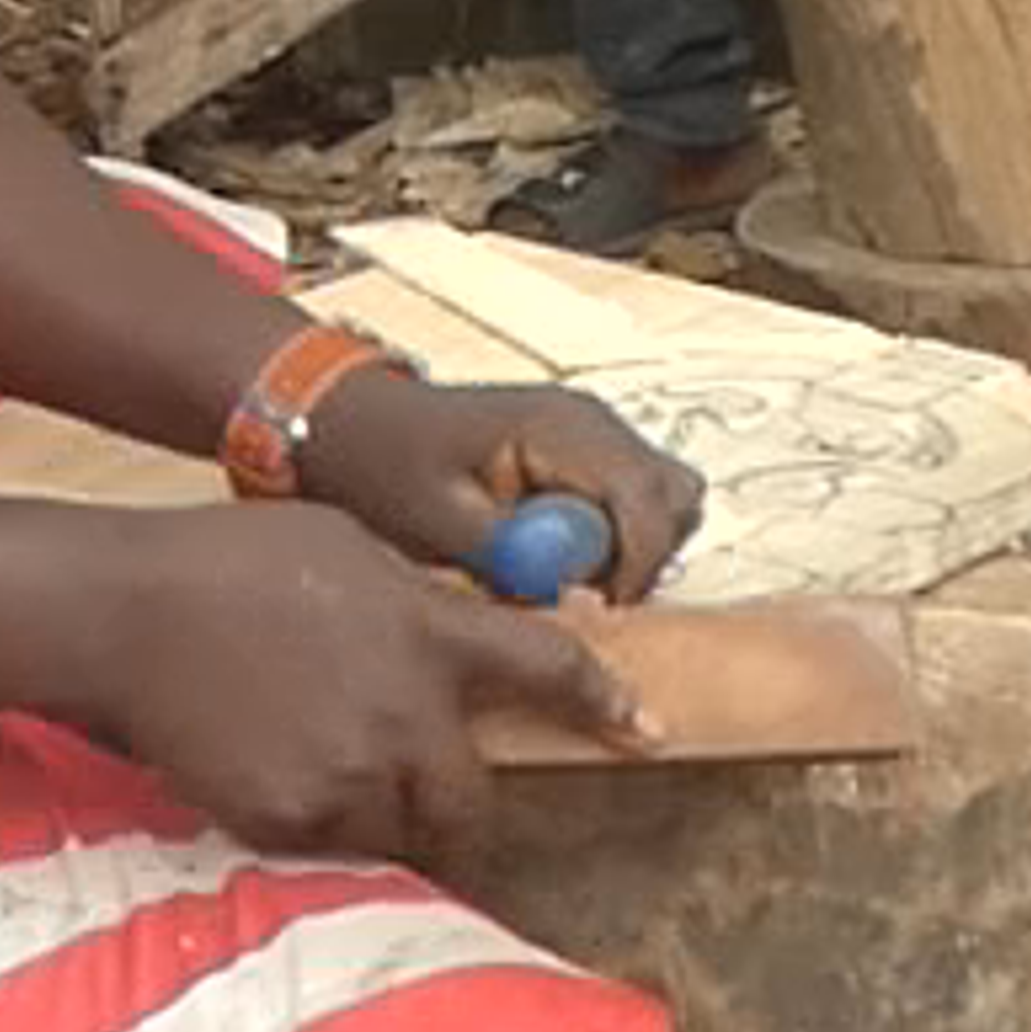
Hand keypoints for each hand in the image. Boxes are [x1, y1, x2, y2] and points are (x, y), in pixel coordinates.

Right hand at [82, 507, 635, 864]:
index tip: (649, 730)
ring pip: (402, 832)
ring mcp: (350, 776)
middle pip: (473, 798)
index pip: (548, 669)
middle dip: (457, 804)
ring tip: (323, 775)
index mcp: (428, 633)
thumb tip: (456, 634)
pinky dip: (317, 827)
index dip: (607, 703)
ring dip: (384, 818)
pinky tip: (270, 776)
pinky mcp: (291, 821)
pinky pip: (330, 847)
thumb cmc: (233, 561)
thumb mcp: (350, 550)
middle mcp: (407, 714)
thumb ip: (417, 602)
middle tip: (426, 794)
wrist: (128, 611)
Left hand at [299, 370, 702, 605]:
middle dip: (646, 557)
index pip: (647, 497)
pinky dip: (617, 541)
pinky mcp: (586, 456)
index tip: (602, 610)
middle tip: (584, 596)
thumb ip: (505, 549)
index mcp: (558, 425)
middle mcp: (591, 421)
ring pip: (667, 501)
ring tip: (565, 578)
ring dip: (635, 551)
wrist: (354, 426)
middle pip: (676, 496)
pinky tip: (557, 560)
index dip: (638, 565)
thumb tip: (569, 586)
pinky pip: (635, 504)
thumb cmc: (385, 463)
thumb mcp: (435, 517)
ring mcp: (594, 435)